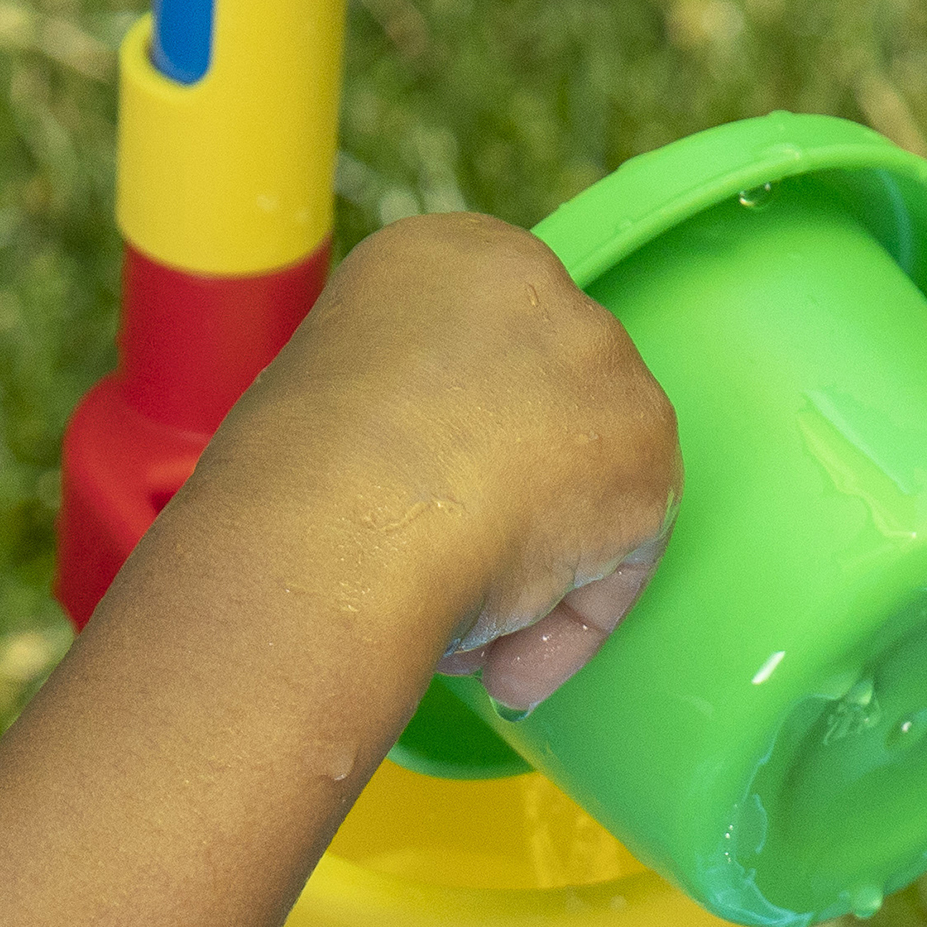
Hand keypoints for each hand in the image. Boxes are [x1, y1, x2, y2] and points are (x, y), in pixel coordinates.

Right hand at [198, 210, 680, 727]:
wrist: (324, 540)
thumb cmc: (280, 501)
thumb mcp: (318, 419)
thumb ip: (391, 425)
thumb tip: (410, 497)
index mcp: (439, 260)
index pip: (482, 362)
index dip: (451, 460)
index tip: (410, 526)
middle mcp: (536, 284)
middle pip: (544, 421)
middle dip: (501, 519)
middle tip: (435, 591)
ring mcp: (601, 362)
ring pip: (586, 492)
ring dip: (528, 580)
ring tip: (454, 640)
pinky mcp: (646, 453)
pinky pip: (621, 565)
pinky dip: (566, 630)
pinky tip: (497, 666)